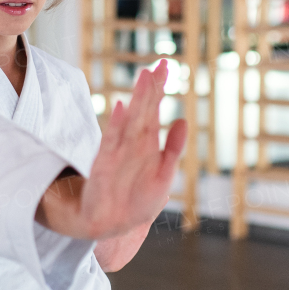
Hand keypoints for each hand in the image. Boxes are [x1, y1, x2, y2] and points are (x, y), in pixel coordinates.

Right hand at [37, 62, 185, 241]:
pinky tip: (122, 109)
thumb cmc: (138, 199)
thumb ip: (173, 149)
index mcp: (146, 143)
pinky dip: (116, 127)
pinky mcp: (105, 167)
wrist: (111, 224)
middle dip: (151, 88)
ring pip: (130, 123)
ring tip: (144, 79)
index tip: (166, 65)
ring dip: (138, 101)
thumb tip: (183, 120)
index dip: (159, 88)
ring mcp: (118, 153)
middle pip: (143, 111)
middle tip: (159, 65)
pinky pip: (111, 144)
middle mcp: (132, 143)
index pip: (153, 109)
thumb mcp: (163, 175)